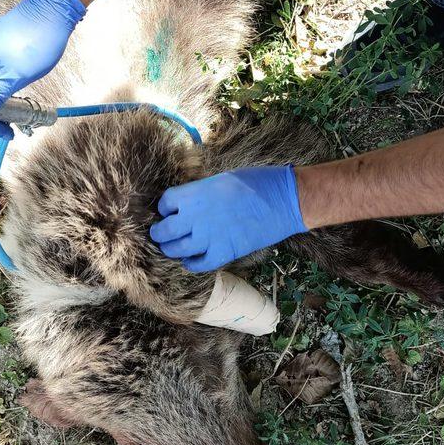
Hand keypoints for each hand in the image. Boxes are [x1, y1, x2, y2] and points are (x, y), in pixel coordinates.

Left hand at [150, 165, 306, 271]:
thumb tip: (188, 202)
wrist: (284, 200)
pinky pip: (198, 264)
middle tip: (161, 233)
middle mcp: (196, 217)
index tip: (168, 210)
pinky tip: (190, 260)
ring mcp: (209, 237)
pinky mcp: (224, 253)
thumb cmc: (256, 182)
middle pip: (164, 231)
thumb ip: (201, 192)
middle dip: (159, 232)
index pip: (165, 203)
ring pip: (176, 250)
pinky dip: (190, 264)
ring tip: (173, 247)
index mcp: (195, 194)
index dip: (165, 208)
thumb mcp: (221, 179)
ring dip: (171, 249)